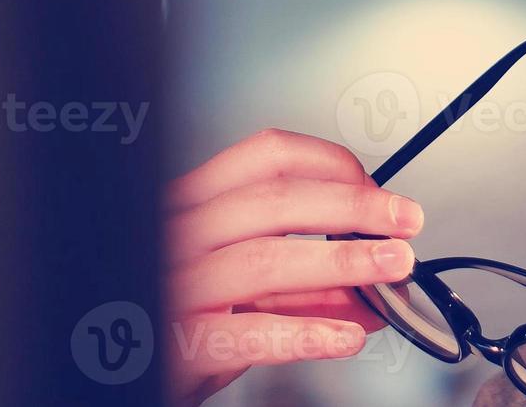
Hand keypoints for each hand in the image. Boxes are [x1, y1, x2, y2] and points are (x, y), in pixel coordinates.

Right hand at [163, 128, 423, 405]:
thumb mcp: (239, 289)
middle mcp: (179, 234)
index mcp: (194, 203)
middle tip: (406, 223)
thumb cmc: (175, 317)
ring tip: (392, 270)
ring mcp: (174, 285)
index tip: (378, 190)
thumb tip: (377, 285)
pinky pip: (247, 332)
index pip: (267, 156)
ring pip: (266, 260)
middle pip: (276, 201)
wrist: (118, 369)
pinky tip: (346, 336)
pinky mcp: (176, 341)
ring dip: (342, 263)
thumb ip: (304, 284)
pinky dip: (305, 333)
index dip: (332, 166)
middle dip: (354, 209)